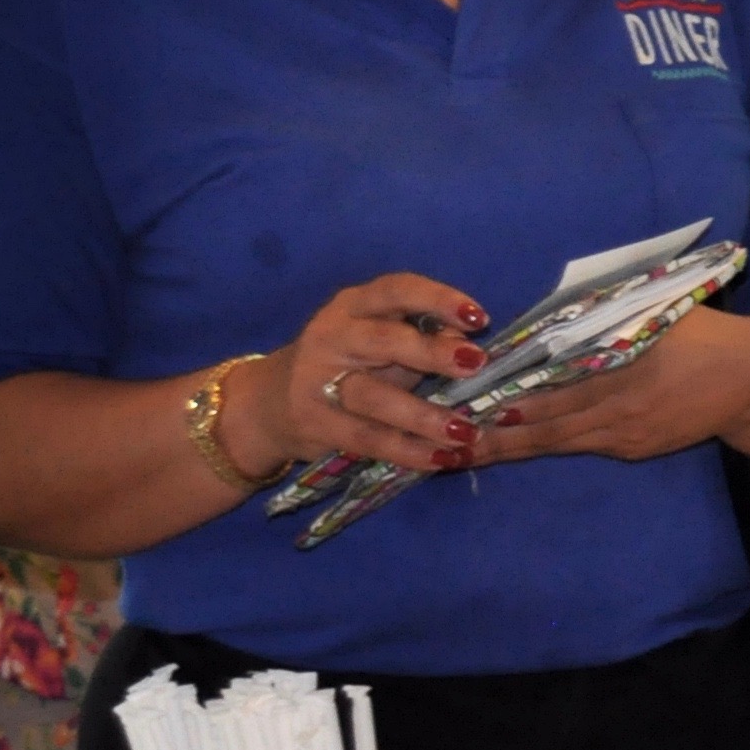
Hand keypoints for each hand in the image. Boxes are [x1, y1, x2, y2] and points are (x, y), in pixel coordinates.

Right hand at [224, 274, 494, 477]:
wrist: (270, 406)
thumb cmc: (348, 365)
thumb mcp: (382, 342)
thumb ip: (422, 338)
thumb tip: (469, 345)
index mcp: (356, 306)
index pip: (396, 290)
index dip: (438, 300)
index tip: (479, 318)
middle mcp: (333, 335)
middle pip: (383, 339)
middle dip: (431, 352)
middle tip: (476, 365)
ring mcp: (318, 380)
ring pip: (373, 397)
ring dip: (424, 416)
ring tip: (466, 432)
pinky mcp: (315, 423)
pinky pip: (367, 438)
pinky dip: (408, 450)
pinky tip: (441, 458)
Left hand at [477, 307, 749, 465]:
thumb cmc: (706, 333)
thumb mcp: (659, 311)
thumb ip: (608, 313)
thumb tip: (552, 316)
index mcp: (626, 371)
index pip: (555, 389)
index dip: (510, 397)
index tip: (468, 399)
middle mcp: (622, 410)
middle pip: (547, 425)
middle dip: (494, 434)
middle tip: (447, 434)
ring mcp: (628, 436)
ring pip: (558, 443)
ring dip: (511, 448)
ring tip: (464, 451)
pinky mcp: (635, 449)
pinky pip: (582, 447)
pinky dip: (545, 447)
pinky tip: (514, 447)